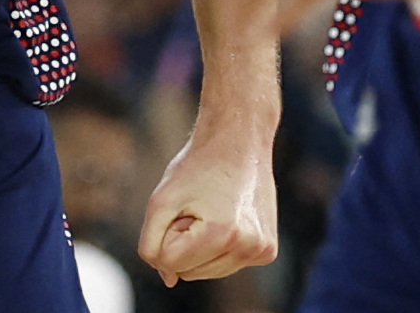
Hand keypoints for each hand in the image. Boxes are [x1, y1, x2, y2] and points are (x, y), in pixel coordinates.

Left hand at [138, 128, 277, 285]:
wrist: (239, 140)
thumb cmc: (198, 166)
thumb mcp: (161, 201)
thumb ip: (152, 245)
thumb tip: (169, 279)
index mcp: (223, 234)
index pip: (170, 262)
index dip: (167, 232)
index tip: (183, 206)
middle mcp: (249, 247)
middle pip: (189, 272)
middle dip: (184, 242)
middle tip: (199, 207)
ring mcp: (261, 251)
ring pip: (207, 272)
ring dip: (201, 246)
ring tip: (214, 212)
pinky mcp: (268, 251)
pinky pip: (226, 265)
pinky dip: (219, 246)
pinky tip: (228, 217)